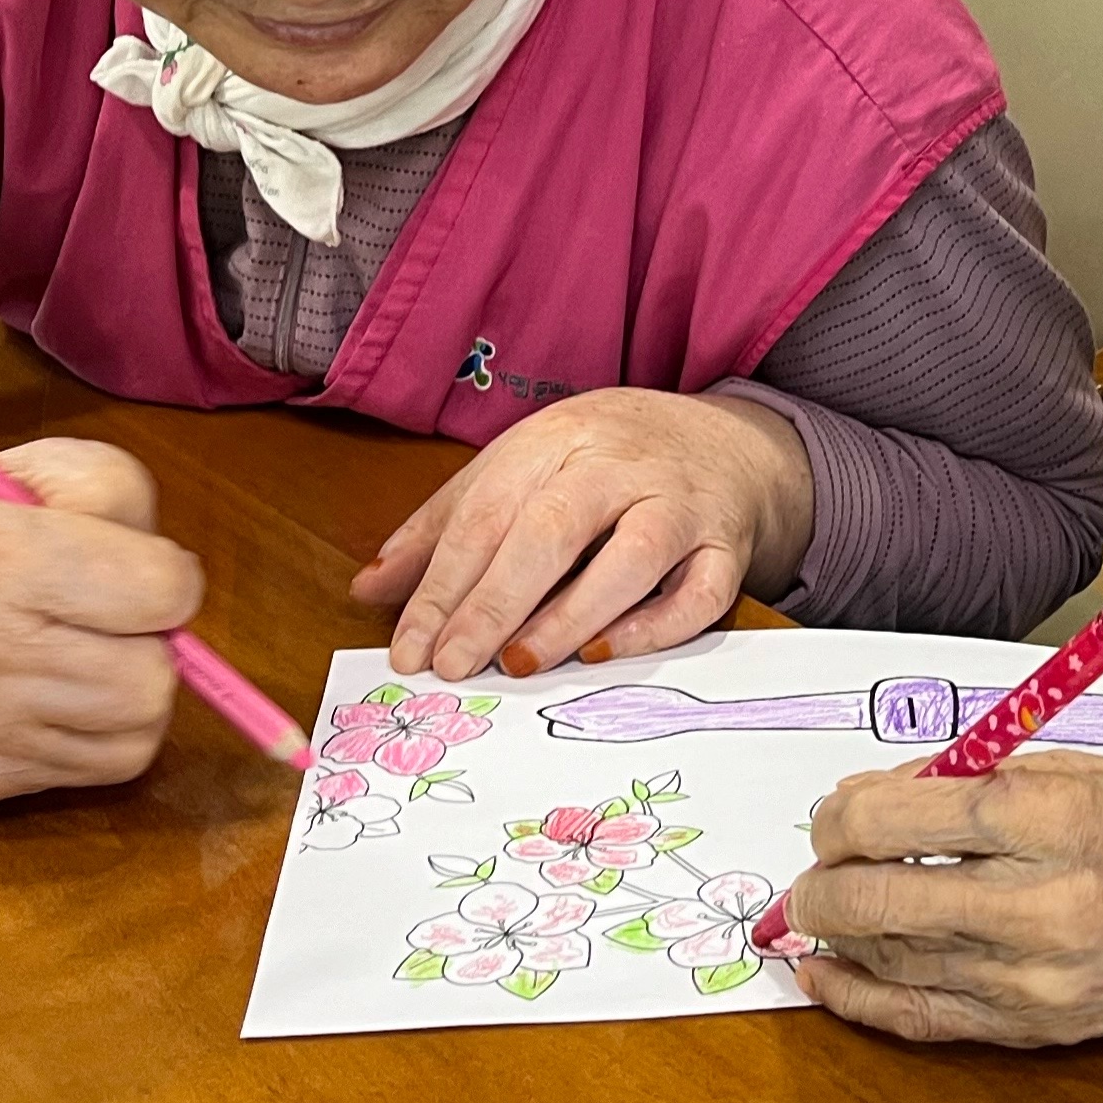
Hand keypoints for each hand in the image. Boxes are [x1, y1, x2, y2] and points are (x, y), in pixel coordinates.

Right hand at [0, 437, 203, 817]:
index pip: (162, 592)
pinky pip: (80, 780)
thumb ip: (114, 494)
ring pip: (132, 741)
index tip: (138, 578)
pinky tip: (44, 707)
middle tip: (109, 631)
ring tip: (81, 666)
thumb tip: (175, 583)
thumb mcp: (27, 476)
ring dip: (123, 703)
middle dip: (149, 652)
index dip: (166, 582)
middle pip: (152, 682)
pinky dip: (80, 745)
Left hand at [351, 388, 812, 679]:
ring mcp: (681, 503)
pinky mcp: (728, 546)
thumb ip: (445, 527)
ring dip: (570, 615)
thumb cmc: (610, 462)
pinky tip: (602, 654)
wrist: (733, 445)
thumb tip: (369, 592)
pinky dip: (654, 627)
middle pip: (552, 528)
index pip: (486, 512)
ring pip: (632, 556)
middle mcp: (620, 464)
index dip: (441, 585)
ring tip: (519, 664)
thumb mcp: (522, 469)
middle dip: (495, 602)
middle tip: (453, 665)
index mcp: (557, 438)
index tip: (409, 648)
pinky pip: (700, 592)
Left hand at [784, 753, 1102, 1046]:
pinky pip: (920, 1018)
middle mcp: (1039, 904)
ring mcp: (1035, 978)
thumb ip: (983, 781)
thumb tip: (888, 799)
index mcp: (1053, 818)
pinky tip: (830, 975)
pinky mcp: (1038, 1026)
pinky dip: (861, 998)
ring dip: (838, 931)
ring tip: (829, 904)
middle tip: (821, 861)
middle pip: (871, 899)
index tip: (840, 812)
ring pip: (886, 958)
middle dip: (824, 878)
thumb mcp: (1091, 768)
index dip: (841, 815)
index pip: (891, 821)